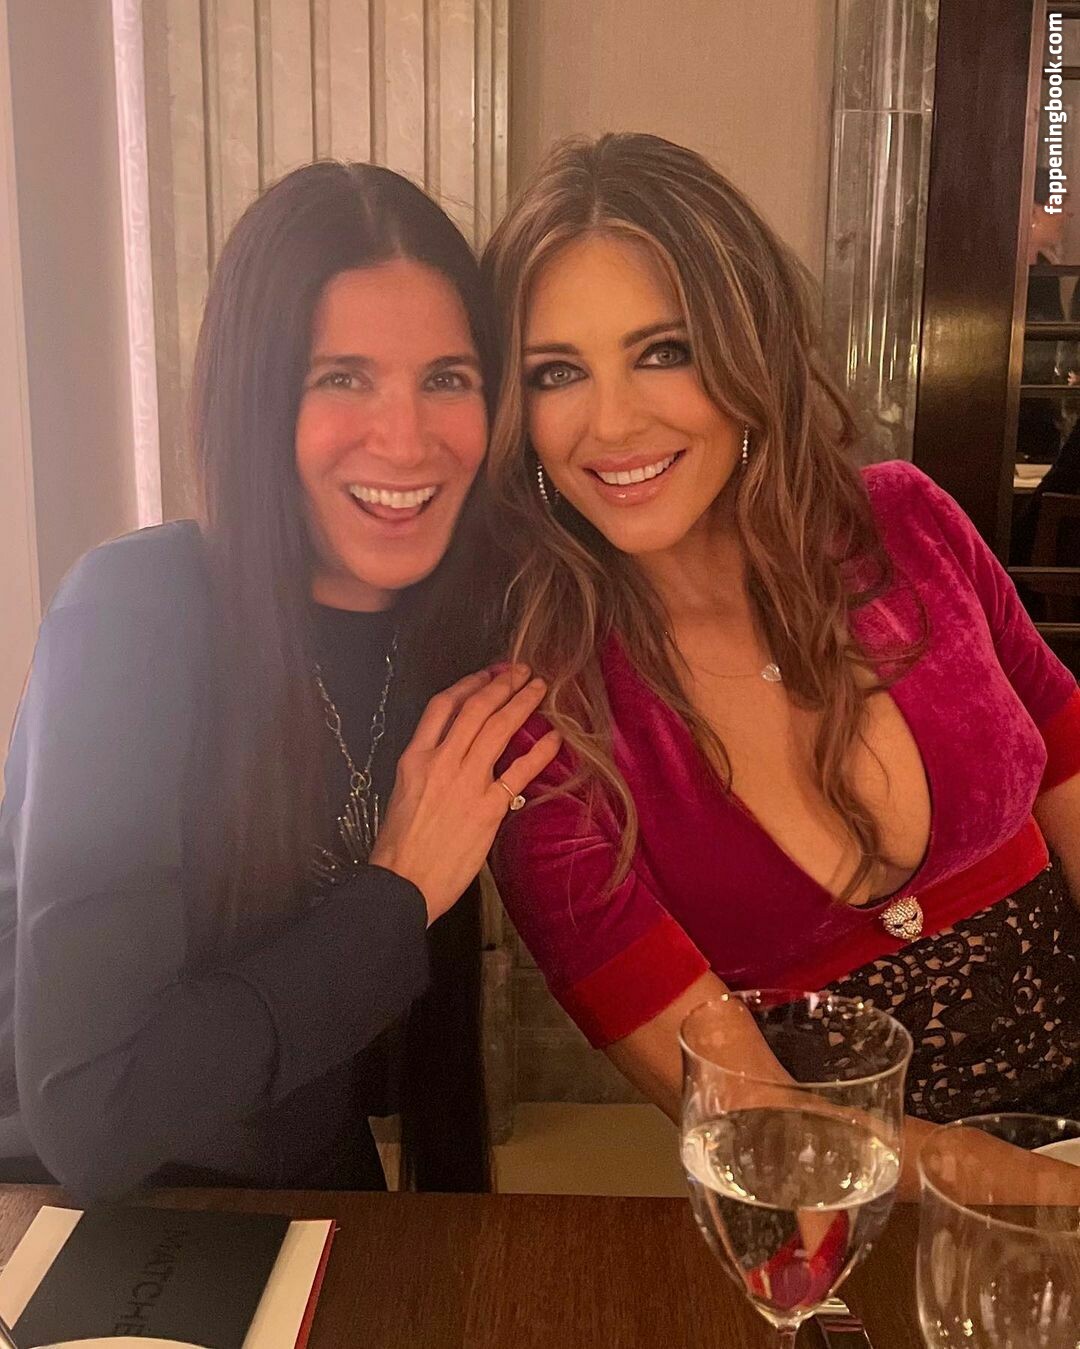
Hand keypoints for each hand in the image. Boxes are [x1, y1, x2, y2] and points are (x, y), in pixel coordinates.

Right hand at [370, 665, 560, 923]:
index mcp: (415, 757)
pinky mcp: (489, 808)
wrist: (402, 884)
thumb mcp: (404, 792)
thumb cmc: (399, 845)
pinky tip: (556, 737)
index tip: (489, 674)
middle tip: (523, 671)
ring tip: (539, 688)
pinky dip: (540, 751)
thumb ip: (429, 766)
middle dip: (502, 683)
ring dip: (522, 703)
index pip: (443, 705)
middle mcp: (440, 762)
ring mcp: (466, 782)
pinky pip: (520, 771)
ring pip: (498, 728)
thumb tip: (458, 752)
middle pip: (476, 708)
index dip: (470, 683)